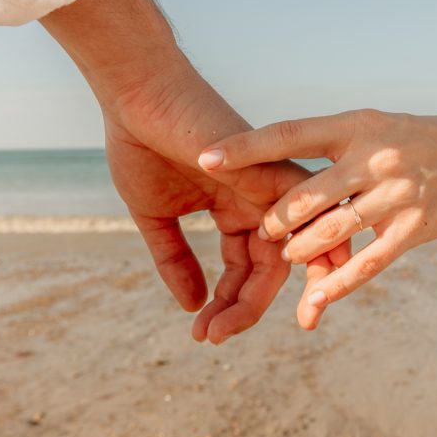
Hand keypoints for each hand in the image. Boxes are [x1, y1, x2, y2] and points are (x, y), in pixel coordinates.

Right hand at [101, 74, 347, 342]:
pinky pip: (298, 219)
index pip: (247, 269)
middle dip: (247, 309)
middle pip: (272, 267)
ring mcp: (270, 188)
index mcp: (237, 211)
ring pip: (290, 250)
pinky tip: (260, 293)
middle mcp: (261, 202)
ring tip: (225, 328)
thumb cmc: (143, 146)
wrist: (138, 97)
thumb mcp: (157, 218)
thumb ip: (175, 260)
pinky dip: (291, 257)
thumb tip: (191, 307)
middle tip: (215, 339)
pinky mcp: (271, 172)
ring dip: (260, 296)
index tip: (204, 335)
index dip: (228, 305)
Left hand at [199, 92, 436, 327]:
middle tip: (260, 234)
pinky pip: (368, 263)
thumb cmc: (423, 139)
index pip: (288, 134)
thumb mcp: (377, 128)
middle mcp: (373, 157)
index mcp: (356, 126)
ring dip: (301, 250)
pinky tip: (316, 300)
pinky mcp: (416, 227)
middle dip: (275, 220)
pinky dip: (338, 283)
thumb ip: (335, 148)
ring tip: (288, 257)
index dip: (245, 148)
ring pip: (330, 231)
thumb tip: (280, 167)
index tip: (204, 156)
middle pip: (304, 194)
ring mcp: (396, 193)